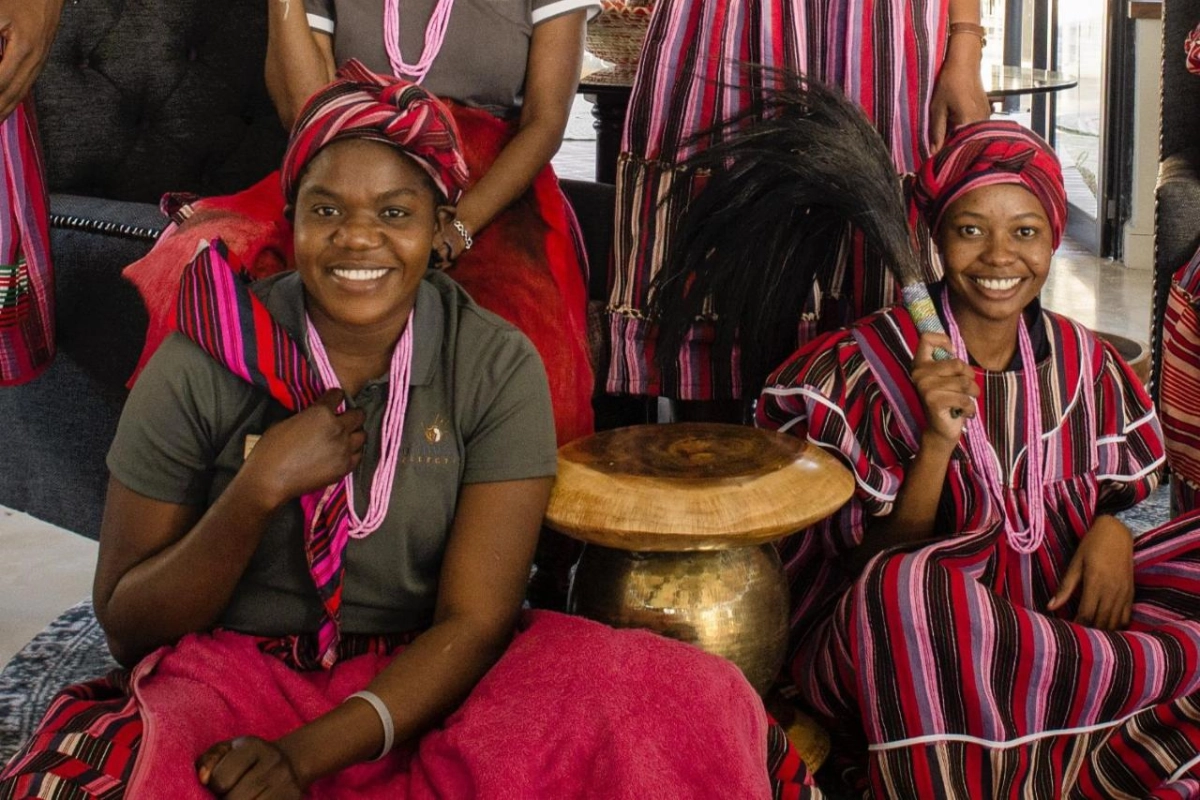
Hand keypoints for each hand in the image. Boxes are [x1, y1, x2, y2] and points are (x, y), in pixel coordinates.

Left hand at [0, 0, 64, 120]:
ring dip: (6, 109)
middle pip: (12, 93)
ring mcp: (40, 59)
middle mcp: (35, 58)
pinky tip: (8, 104)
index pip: (0, 82)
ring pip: (21, 92)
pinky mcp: (40, 56)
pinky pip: (27, 84)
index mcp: (23, 47)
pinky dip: (16, 98)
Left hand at [197, 736, 304, 799]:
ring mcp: (287, 784)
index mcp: (255, 747)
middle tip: (230, 794)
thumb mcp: (227, 751)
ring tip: (243, 795)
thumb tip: (203, 778)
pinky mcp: (294, 799)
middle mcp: (275, 764)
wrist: (289, 763)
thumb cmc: (247, 760)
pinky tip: (253, 798)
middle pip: (234, 799)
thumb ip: (208, 760)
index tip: (220, 784)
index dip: (215, 787)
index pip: (220, 779)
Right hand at [243, 389, 365, 507]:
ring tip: (345, 437)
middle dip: (352, 414)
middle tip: (345, 419)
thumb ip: (307, 416)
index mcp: (321, 412)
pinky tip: (343, 453)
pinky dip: (353, 452)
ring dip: (354, 434)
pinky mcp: (345, 467)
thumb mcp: (287, 421)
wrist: (270, 479)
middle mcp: (338, 428)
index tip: (333, 401)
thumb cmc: (271, 449)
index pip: (338, 395)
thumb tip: (314, 417)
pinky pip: (358, 455)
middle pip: (358, 415)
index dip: (335, 397)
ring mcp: (344, 449)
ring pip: (362, 435)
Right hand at [911, 332, 978, 445]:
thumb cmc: (949, 400)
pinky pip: (964, 398)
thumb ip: (948, 362)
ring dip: (971, 394)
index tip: (951, 354)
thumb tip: (953, 346)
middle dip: (969, 377)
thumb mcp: (948, 378)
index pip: (927, 338)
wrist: (941, 430)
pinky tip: (963, 412)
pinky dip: (969, 408)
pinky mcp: (933, 401)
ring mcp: (925, 387)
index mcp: (920, 364)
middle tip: (965, 389)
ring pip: (964, 382)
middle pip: (958, 363)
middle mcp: (919, 374)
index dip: (943, 341)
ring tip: (964, 402)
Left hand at [928, 37, 990, 152]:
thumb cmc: (949, 83)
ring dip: (961, 141)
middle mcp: (981, 121)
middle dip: (954, 149)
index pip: (957, 146)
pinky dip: (967, 133)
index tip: (936, 161)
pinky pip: (976, 129)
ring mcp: (986, 117)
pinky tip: (956, 132)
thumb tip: (934, 153)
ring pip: (972, 137)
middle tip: (940, 154)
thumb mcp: (937, 108)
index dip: (946, 154)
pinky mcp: (987, 113)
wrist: (965, 64)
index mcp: (968, 121)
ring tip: (947, 144)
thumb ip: (936, 132)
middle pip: (967, 143)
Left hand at [1047, 515, 1134, 629]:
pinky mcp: (1131, 593)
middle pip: (1101, 621)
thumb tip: (1050, 607)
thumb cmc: (1092, 546)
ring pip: (1114, 621)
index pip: (1086, 614)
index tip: (1068, 631)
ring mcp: (1124, 593)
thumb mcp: (1075, 564)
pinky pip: (1126, 616)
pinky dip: (1118, 625)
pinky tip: (1108, 629)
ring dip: (1103, 631)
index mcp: (1095, 583)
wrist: (1117, 533)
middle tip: (1078, 637)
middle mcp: (1112, 591)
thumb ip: (1065, 587)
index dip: (1077, 626)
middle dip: (1089, 632)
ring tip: (1091, 637)